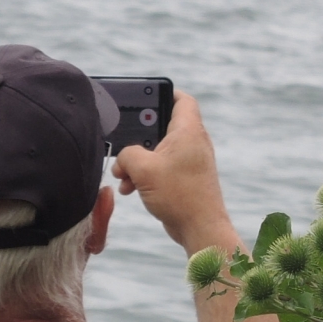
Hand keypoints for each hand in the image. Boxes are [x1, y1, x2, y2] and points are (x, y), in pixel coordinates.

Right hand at [114, 92, 237, 254]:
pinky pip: (161, 168)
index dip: (165, 93)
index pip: (182, 100)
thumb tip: (123, 158)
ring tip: (124, 174)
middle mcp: (192, 143)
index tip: (147, 95)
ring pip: (158, 151)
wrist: (199, 228)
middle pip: (163, 126)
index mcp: (188, 131)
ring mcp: (190, 161)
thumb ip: (127, 153)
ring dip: (138, 160)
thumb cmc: (179, 196)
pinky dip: (146, 174)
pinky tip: (131, 187)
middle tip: (126, 143)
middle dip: (139, 137)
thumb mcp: (143, 169)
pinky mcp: (185, 178)